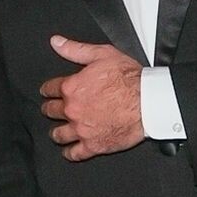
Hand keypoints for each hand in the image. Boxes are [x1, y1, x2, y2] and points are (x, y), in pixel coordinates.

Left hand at [40, 36, 144, 159]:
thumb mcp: (102, 54)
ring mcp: (81, 130)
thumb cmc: (130, 78)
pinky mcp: (93, 145)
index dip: (47, 90)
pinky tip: (68, 151)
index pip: (49, 89)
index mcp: (72, 88)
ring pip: (58, 134)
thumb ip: (75, 49)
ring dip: (56, 132)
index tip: (47, 92)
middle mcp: (72, 110)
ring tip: (57, 131)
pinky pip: (74, 154)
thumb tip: (56, 42)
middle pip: (51, 111)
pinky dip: (69, 153)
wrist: (149, 101)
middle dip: (49, 109)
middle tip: (50, 109)